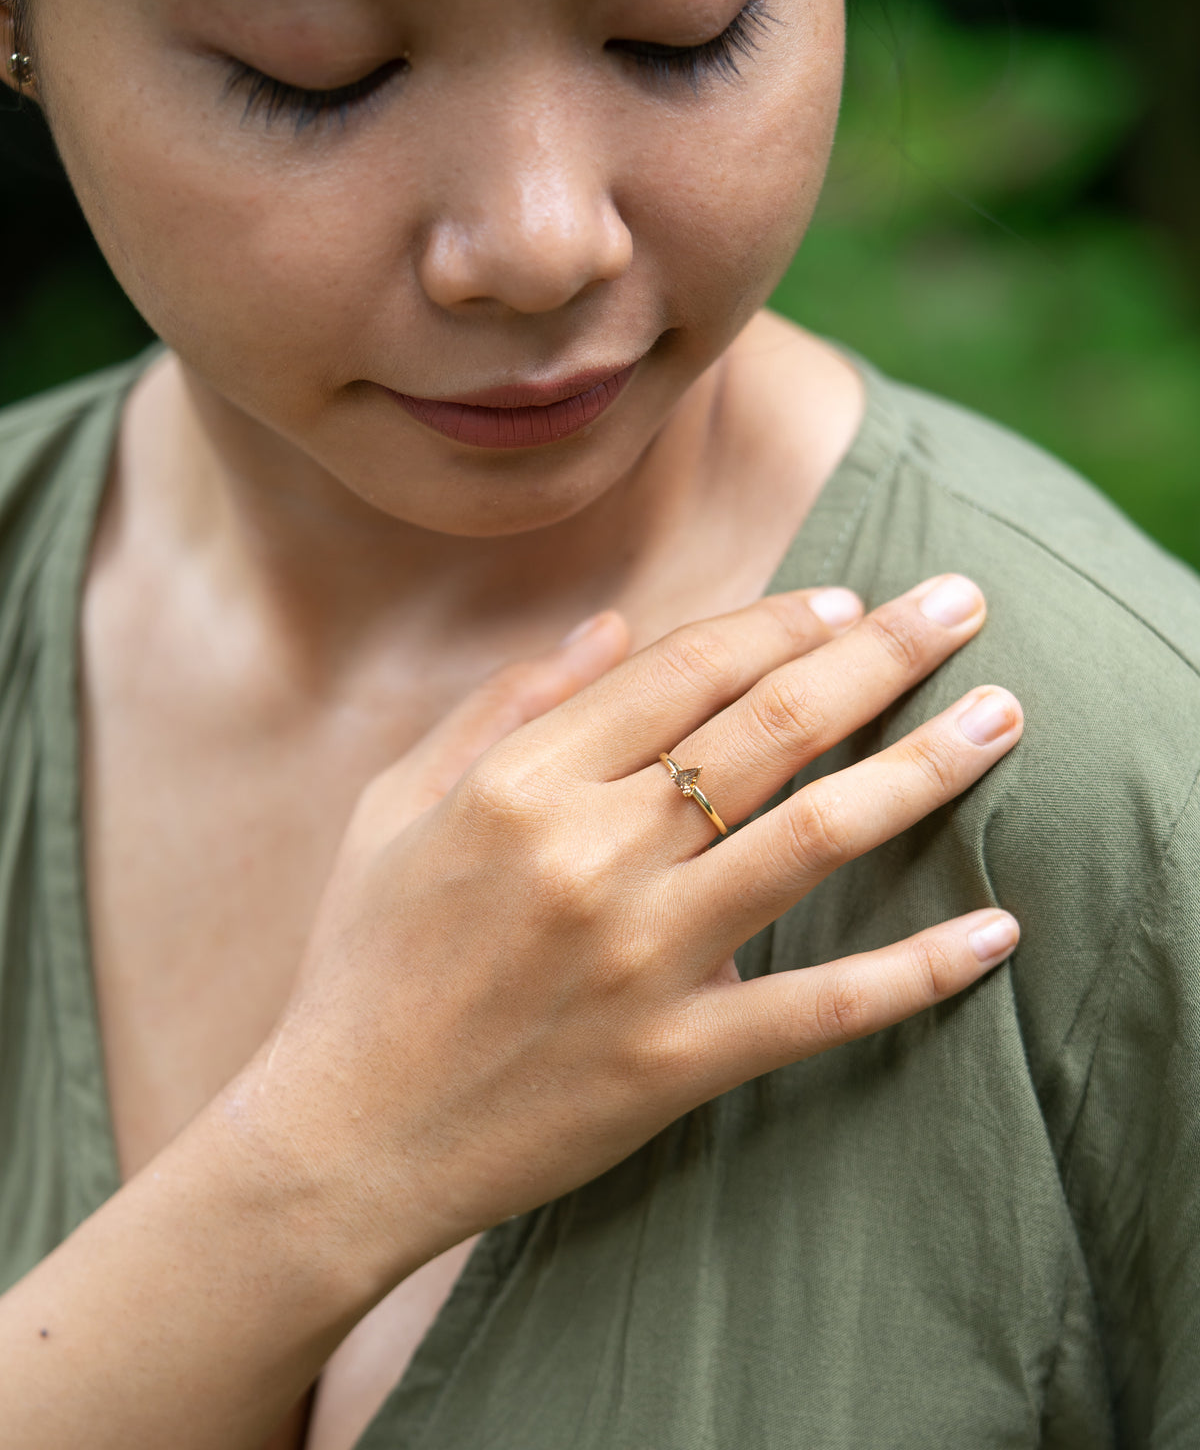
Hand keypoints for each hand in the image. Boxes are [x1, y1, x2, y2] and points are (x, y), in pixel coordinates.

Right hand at [251, 575, 1021, 1293]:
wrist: (344, 1138)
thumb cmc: (363, 958)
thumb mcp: (395, 804)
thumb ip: (501, 704)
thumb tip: (608, 624)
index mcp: (522, 782)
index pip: (685, 668)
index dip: (778, 623)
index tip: (846, 603)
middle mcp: (593, 853)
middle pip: (771, 726)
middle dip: (880, 652)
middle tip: (961, 604)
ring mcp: (644, 958)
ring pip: (817, 838)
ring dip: (924, 768)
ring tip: (1004, 715)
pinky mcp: (678, 1058)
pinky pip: (822, 1004)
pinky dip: (917, 970)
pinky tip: (995, 933)